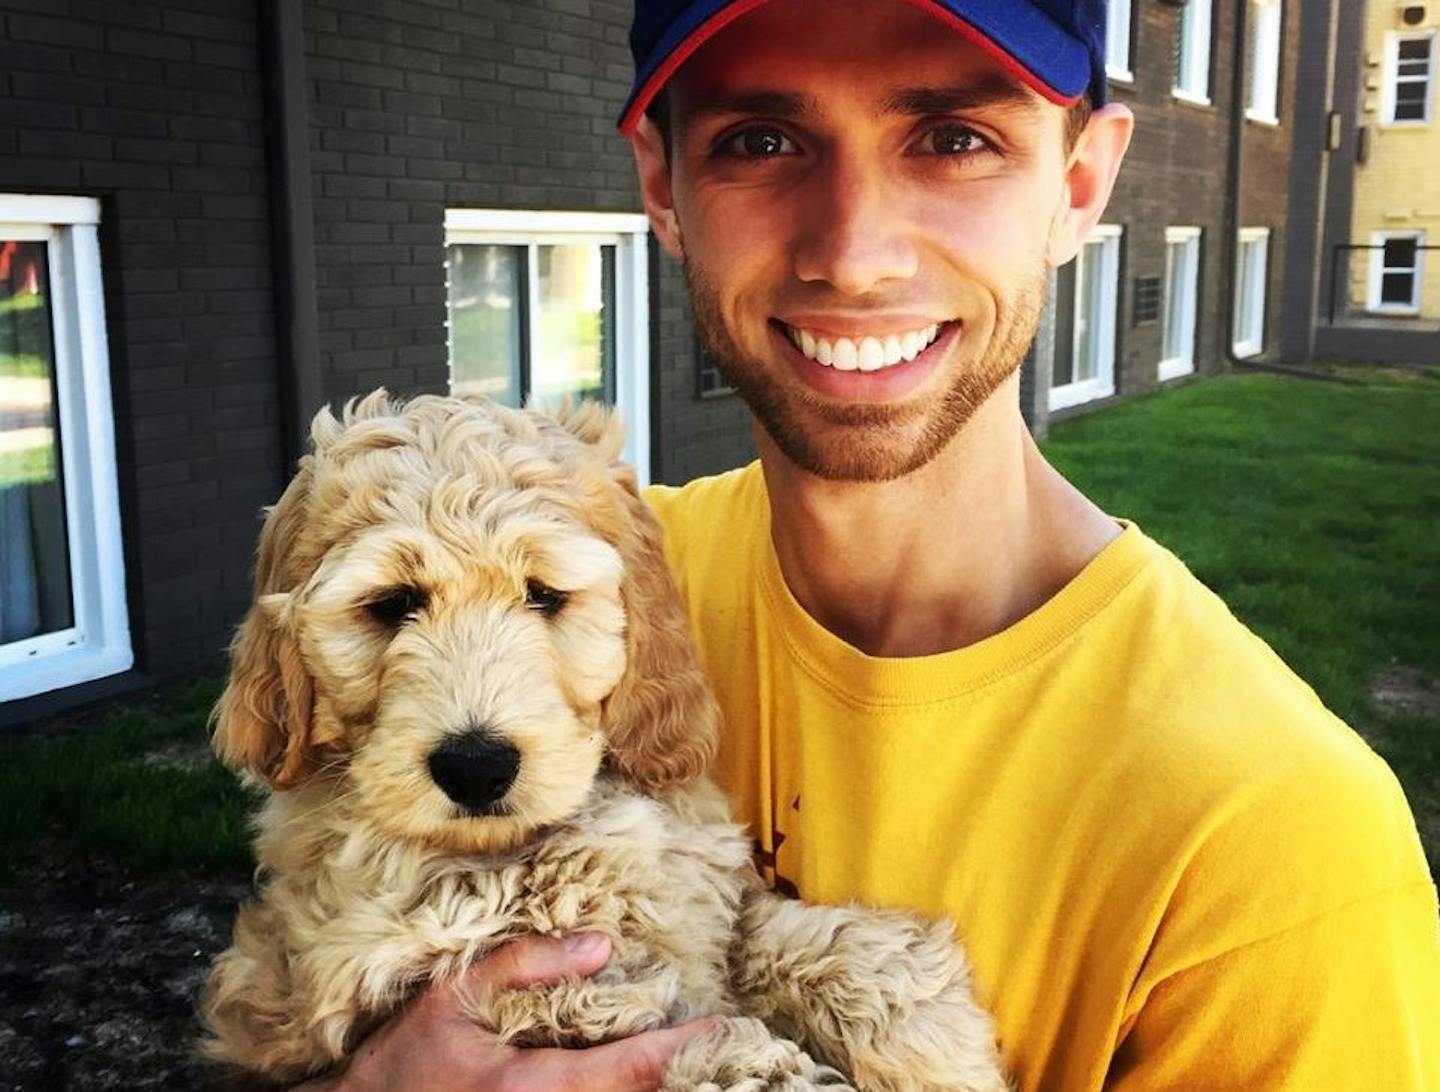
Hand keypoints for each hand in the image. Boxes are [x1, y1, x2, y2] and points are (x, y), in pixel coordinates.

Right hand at [294, 932, 710, 1091]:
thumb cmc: (402, 1064)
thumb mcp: (454, 997)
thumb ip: (525, 965)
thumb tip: (600, 947)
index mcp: (534, 1086)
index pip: (631, 1069)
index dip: (681, 1048)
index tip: (720, 1027)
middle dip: (682, 1075)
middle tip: (720, 1045)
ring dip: (652, 1087)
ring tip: (691, 1061)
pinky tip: (638, 1078)